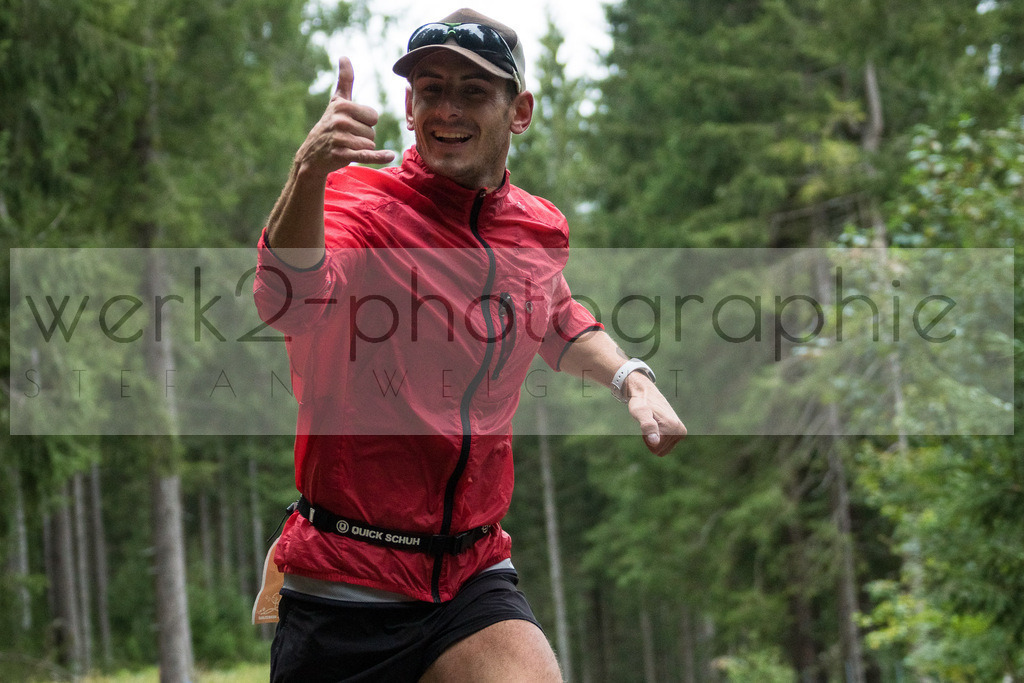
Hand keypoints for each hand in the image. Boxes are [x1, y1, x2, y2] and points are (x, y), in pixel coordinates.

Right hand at [295, 57, 395, 177]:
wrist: (312, 155)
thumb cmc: (329, 125)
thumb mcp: (336, 102)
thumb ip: (345, 81)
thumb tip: (344, 56)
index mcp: (342, 106)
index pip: (374, 116)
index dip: (366, 123)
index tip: (351, 124)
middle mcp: (340, 121)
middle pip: (372, 131)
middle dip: (363, 137)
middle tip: (347, 138)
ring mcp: (340, 138)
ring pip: (370, 144)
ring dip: (361, 148)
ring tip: (345, 146)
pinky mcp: (342, 154)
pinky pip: (367, 154)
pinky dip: (379, 156)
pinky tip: (390, 155)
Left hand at [625, 373, 686, 455]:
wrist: (646, 392)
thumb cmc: (641, 402)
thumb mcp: (640, 413)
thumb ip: (647, 426)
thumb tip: (655, 442)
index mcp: (672, 427)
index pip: (656, 449)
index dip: (646, 439)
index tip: (645, 423)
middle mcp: (680, 430)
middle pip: (660, 450)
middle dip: (650, 439)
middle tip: (648, 423)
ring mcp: (681, 432)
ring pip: (663, 448)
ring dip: (654, 438)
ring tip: (652, 423)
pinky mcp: (680, 432)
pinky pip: (666, 445)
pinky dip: (659, 437)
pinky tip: (657, 425)